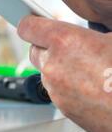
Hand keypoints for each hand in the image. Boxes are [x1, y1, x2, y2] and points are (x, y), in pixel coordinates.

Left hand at [18, 16, 111, 131]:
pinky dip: (67, 88)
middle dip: (47, 47)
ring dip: (58, 69)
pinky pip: (57, 91)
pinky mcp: (63, 108)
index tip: (33, 23)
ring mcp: (56, 89)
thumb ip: (87, 34)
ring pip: (46, 72)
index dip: (30, 24)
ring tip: (87, 70)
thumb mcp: (110, 39)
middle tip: (69, 49)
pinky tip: (89, 87)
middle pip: (35, 50)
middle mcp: (54, 65)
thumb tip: (82, 34)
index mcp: (65, 41)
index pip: (27, 27)